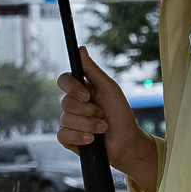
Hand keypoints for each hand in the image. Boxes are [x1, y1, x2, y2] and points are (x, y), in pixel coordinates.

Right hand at [57, 50, 151, 184]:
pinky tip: (92, 139)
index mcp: (81, 90)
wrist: (127, 142)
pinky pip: (63, 135)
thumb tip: (81, 49)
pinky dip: (80, 137)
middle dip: (88, 111)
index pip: (64, 80)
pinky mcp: (68, 138)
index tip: (87, 95)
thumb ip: (93, 71)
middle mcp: (73, 104)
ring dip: (89, 125)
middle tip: (102, 115)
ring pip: (66, 119)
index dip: (72, 87)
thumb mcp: (110, 89)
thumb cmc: (120, 114)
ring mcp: (69, 122)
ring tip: (103, 128)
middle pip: (65, 102)